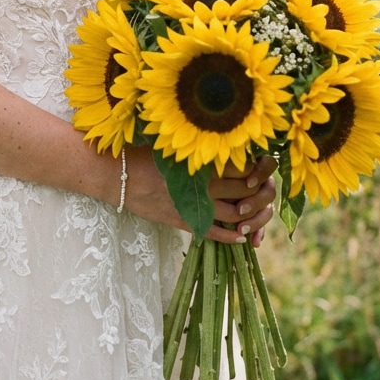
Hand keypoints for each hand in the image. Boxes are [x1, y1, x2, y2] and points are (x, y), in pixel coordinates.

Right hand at [120, 148, 276, 246]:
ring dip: (250, 214)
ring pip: (235, 213)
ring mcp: (193, 205)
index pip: (243, 165)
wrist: (115, 174)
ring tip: (255, 211)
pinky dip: (231, 236)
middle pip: (245, 189)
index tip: (263, 165)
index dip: (258, 167)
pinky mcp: (182, 221)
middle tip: (264, 188)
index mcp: (202, 160)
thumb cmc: (141, 152)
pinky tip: (241, 236)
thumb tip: (222, 142)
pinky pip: (214, 233)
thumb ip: (198, 147)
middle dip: (260, 191)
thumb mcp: (174, 144)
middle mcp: (202, 183)